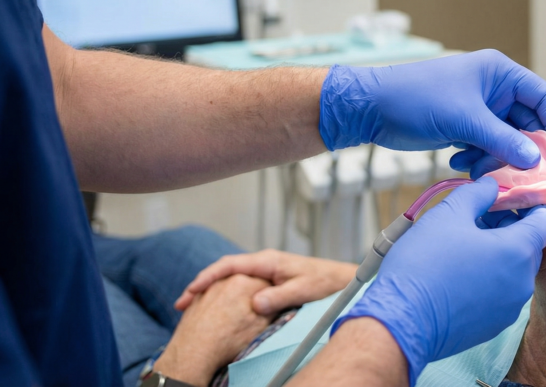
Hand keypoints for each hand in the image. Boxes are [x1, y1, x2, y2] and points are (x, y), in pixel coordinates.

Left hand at [154, 275, 273, 385]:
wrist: (194, 351)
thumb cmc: (229, 339)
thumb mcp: (261, 325)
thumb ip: (272, 307)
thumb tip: (274, 301)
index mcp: (247, 282)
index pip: (267, 283)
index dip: (271, 296)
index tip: (270, 308)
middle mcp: (228, 279)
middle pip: (247, 283)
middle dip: (251, 296)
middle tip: (253, 315)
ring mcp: (211, 287)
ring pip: (229, 290)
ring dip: (234, 300)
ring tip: (235, 320)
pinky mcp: (197, 297)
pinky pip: (214, 296)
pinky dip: (219, 304)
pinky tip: (220, 319)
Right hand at [174, 250, 356, 315]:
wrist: (340, 279)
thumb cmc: (324, 282)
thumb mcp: (303, 289)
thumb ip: (279, 296)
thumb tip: (254, 304)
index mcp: (267, 261)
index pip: (229, 265)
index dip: (207, 277)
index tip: (190, 291)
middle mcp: (263, 262)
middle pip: (224, 271)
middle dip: (201, 285)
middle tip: (181, 305)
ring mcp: (264, 270)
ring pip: (230, 278)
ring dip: (210, 290)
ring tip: (191, 307)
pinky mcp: (268, 279)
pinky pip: (239, 284)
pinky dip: (224, 293)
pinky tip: (215, 307)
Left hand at [318, 50, 545, 175]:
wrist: (372, 108)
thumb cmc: (416, 98)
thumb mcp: (464, 120)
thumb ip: (502, 141)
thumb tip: (536, 162)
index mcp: (500, 74)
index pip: (544, 98)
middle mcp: (495, 89)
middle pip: (527, 124)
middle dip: (522, 151)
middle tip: (523, 177)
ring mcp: (479, 109)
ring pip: (506, 141)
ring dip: (496, 159)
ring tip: (477, 170)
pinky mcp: (464, 127)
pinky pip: (486, 148)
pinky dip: (478, 159)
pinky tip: (458, 163)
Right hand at [334, 178, 545, 384]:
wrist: (403, 321)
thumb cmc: (425, 264)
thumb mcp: (449, 213)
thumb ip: (478, 193)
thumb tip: (491, 186)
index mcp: (518, 251)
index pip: (544, 221)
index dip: (528, 205)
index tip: (506, 199)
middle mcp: (522, 282)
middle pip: (530, 246)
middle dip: (510, 227)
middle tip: (479, 217)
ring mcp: (509, 307)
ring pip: (514, 270)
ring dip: (499, 253)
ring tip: (465, 244)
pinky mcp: (494, 325)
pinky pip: (501, 293)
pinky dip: (490, 278)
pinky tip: (461, 272)